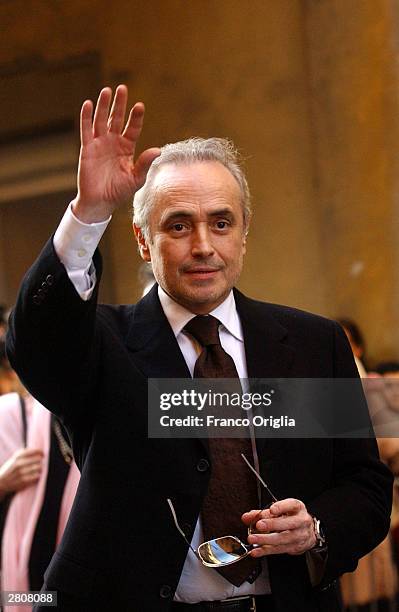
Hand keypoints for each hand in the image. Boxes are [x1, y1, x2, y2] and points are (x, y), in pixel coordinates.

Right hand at [0, 448, 43, 496]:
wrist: (1, 482)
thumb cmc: (10, 469)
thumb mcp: (14, 458)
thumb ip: (24, 453)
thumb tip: (38, 450)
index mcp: (17, 457)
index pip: (34, 451)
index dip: (40, 452)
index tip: (42, 454)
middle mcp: (19, 464)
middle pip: (38, 460)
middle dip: (40, 461)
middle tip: (39, 463)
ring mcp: (21, 473)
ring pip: (39, 468)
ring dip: (40, 469)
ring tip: (37, 469)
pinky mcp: (23, 482)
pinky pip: (37, 477)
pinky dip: (37, 476)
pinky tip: (34, 475)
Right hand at [73, 85, 160, 222]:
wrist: (100, 203)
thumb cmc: (119, 192)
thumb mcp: (136, 179)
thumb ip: (145, 163)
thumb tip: (157, 150)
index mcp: (127, 148)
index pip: (133, 128)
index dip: (136, 117)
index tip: (140, 106)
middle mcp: (114, 143)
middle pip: (117, 119)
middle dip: (120, 104)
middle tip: (123, 88)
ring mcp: (100, 144)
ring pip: (101, 120)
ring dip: (104, 106)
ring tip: (107, 91)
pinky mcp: (87, 148)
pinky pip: (86, 130)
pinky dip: (86, 117)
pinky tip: (88, 104)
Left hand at [242, 498, 315, 556]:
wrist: (308, 532)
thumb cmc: (292, 517)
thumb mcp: (281, 510)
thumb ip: (262, 513)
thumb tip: (247, 517)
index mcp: (297, 508)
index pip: (291, 505)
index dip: (282, 507)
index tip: (272, 509)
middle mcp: (301, 521)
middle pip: (288, 523)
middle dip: (273, 524)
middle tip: (259, 525)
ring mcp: (299, 536)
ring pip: (283, 538)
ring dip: (266, 540)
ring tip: (253, 539)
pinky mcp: (294, 548)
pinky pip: (279, 550)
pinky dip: (266, 550)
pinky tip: (256, 550)